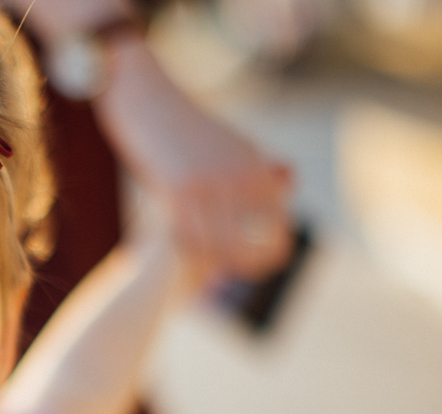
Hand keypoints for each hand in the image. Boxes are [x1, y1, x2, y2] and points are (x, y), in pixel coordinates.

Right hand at [93, 33, 294, 280]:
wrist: (149, 103)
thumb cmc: (192, 129)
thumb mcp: (237, 142)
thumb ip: (265, 166)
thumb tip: (292, 179)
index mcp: (258, 171)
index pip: (278, 231)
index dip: (270, 258)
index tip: (255, 271)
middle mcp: (240, 178)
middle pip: (250, 246)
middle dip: (240, 270)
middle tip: (224, 282)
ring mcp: (209, 185)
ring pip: (218, 246)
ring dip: (212, 268)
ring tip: (204, 279)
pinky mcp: (178, 189)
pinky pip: (189, 236)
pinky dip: (189, 255)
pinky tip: (183, 262)